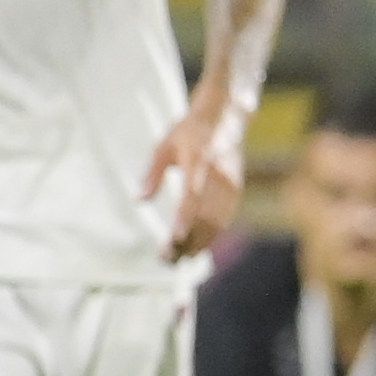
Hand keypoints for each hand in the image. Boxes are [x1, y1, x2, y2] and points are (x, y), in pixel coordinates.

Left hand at [141, 99, 246, 259]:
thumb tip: (139, 200)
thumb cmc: (189, 131)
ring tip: (179, 258)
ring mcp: (231, 184)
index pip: (193, 195)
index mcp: (200, 160)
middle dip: (187, 239)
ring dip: (199, 242)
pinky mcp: (237, 190)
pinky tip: (197, 247)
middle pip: (205, 214)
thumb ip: (152, 173)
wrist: (225, 117)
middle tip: (167, 258)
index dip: (185, 218)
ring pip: (217, 221)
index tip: (174, 238)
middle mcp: (219, 175)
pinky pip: (226, 218)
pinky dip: (212, 235)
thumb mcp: (164, 145)